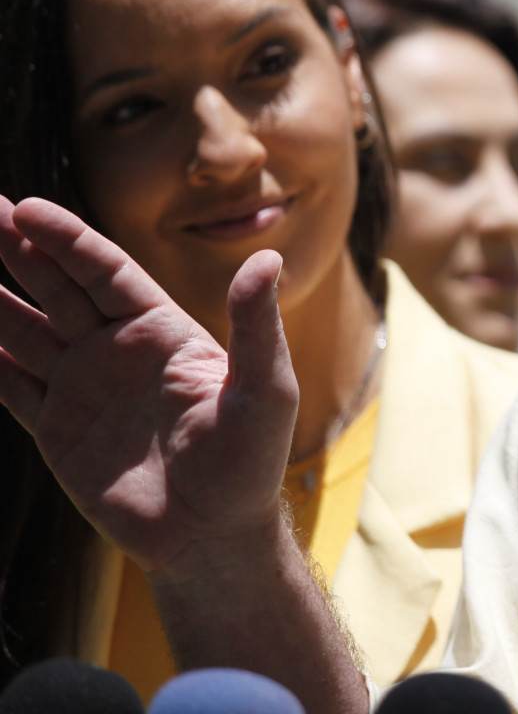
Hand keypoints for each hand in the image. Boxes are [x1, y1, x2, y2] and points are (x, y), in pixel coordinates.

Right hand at [0, 195, 296, 573]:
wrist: (212, 536)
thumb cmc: (249, 463)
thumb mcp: (263, 391)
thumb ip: (257, 327)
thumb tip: (266, 257)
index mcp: (163, 332)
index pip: (106, 273)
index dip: (66, 241)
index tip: (26, 207)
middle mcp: (117, 350)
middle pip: (57, 288)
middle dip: (17, 248)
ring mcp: (83, 387)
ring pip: (23, 330)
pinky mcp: (58, 430)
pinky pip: (9, 384)